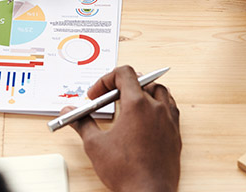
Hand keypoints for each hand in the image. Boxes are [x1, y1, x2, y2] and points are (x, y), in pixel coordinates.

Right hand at [62, 66, 180, 191]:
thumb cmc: (127, 172)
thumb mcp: (95, 145)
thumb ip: (82, 123)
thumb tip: (69, 113)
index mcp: (137, 105)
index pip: (124, 73)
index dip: (106, 79)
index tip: (96, 94)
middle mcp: (156, 108)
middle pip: (140, 80)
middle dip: (121, 86)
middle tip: (108, 100)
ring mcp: (169, 120)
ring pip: (159, 91)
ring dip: (143, 91)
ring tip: (128, 104)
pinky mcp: (175, 133)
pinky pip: (170, 108)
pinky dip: (157, 105)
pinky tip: (146, 118)